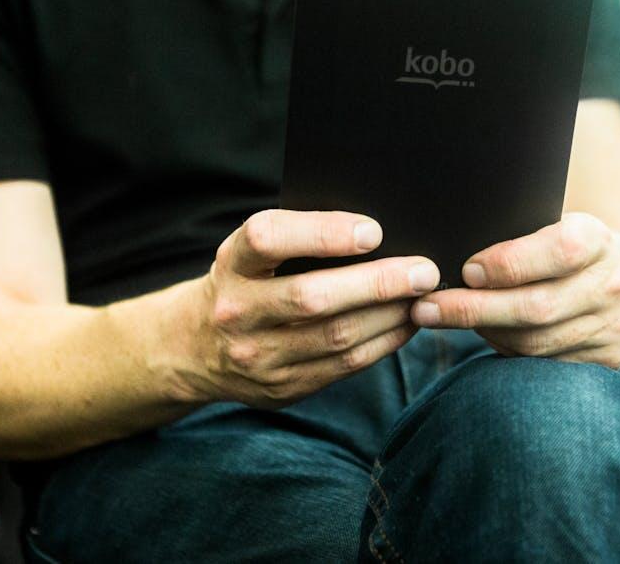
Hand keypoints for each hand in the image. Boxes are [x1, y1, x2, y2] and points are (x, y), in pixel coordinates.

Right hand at [178, 209, 438, 407]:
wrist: (194, 347)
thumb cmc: (244, 280)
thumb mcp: (250, 252)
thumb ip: (298, 238)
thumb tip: (378, 233)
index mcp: (231, 264)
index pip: (268, 239)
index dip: (322, 233)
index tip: (373, 231)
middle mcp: (237, 311)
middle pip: (312, 297)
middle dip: (377, 283)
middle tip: (425, 271)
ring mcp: (256, 356)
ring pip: (335, 337)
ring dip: (390, 315)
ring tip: (425, 295)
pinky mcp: (281, 388)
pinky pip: (344, 366)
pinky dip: (383, 342)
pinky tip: (406, 323)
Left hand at [410, 213, 619, 368]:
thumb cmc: (571, 248)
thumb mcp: (557, 223)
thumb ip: (518, 230)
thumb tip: (452, 239)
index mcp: (600, 239)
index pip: (559, 250)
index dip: (508, 263)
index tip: (466, 270)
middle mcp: (613, 285)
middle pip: (537, 307)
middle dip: (474, 309)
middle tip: (427, 308)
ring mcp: (613, 327)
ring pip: (536, 342)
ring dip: (482, 332)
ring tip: (441, 320)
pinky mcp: (608, 360)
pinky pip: (544, 363)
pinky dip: (507, 351)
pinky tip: (482, 336)